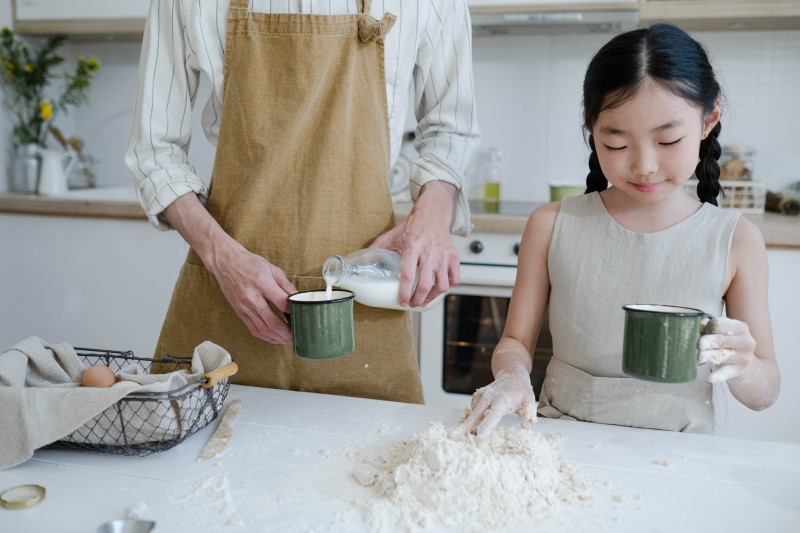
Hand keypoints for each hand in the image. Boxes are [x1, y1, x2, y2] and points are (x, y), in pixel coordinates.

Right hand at [211, 245, 295, 344]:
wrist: (225, 263)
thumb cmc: (250, 263)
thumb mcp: (272, 269)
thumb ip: (286, 285)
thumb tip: (298, 298)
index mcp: (262, 283)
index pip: (282, 303)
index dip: (294, 312)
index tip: (302, 317)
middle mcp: (252, 297)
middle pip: (272, 322)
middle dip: (287, 333)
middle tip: (297, 336)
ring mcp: (244, 307)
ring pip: (263, 329)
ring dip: (277, 338)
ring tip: (288, 340)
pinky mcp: (239, 312)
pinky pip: (253, 329)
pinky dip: (265, 336)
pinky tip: (274, 338)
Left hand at [370, 181, 458, 307]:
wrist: (433, 213)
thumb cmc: (412, 226)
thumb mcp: (393, 235)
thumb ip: (377, 248)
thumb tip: (364, 262)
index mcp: (412, 248)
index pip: (408, 276)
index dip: (404, 293)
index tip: (401, 302)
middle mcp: (429, 253)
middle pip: (424, 285)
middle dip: (417, 299)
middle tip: (412, 303)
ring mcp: (443, 255)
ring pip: (441, 285)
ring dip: (432, 296)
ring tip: (425, 299)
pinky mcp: (453, 256)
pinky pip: (455, 277)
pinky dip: (449, 286)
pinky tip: (439, 287)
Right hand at [454, 367, 536, 438]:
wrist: (512, 374)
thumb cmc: (521, 390)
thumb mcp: (529, 401)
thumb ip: (528, 415)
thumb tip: (528, 428)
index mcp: (502, 399)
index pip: (492, 416)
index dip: (486, 428)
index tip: (480, 439)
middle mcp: (489, 397)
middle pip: (475, 415)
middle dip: (464, 427)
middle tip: (452, 437)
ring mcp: (481, 395)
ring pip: (472, 413)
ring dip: (466, 425)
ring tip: (457, 437)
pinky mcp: (477, 396)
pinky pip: (472, 410)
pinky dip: (471, 419)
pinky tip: (471, 426)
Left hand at [698, 317, 757, 382]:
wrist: (745, 366)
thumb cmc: (728, 345)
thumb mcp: (724, 334)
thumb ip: (710, 330)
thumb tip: (696, 328)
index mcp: (741, 327)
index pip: (718, 324)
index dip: (707, 328)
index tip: (704, 332)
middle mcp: (746, 341)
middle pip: (720, 339)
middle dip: (706, 342)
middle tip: (699, 345)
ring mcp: (744, 357)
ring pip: (722, 355)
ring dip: (708, 356)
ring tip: (700, 357)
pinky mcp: (740, 370)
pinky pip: (727, 372)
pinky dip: (718, 376)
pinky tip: (710, 378)